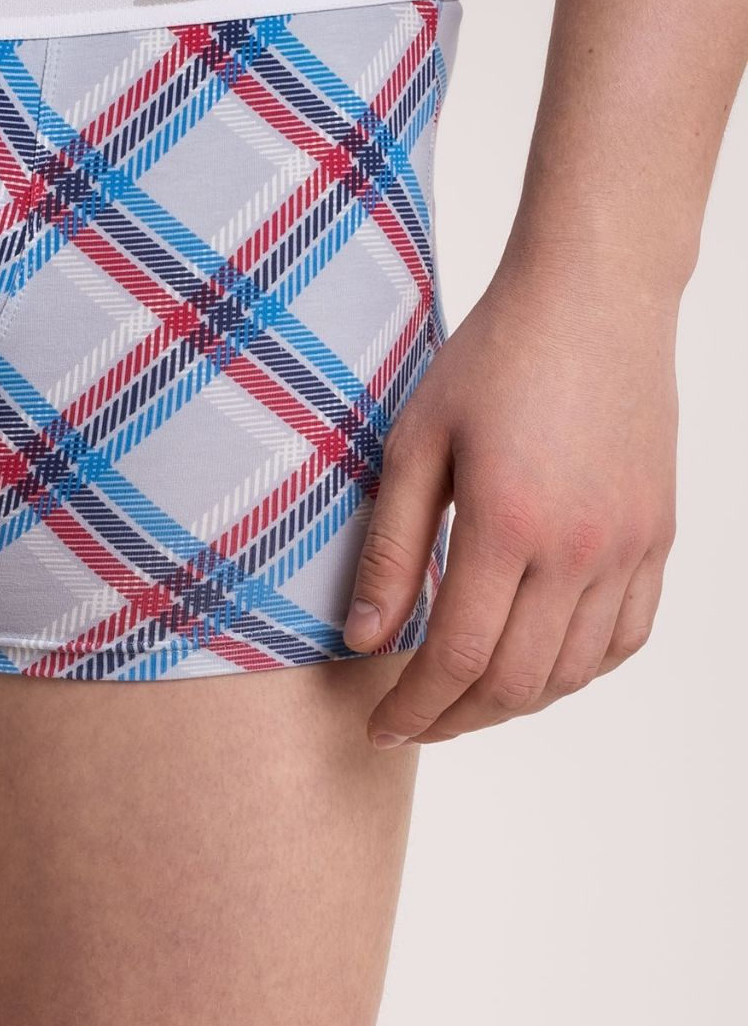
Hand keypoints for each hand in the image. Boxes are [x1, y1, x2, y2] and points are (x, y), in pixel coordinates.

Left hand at [344, 258, 676, 745]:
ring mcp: (631, 547)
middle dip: (456, 718)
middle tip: (410, 722)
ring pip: (576, 671)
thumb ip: (394, 549)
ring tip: (461, 699)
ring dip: (515, 702)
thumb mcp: (415, 442)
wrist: (595, 300)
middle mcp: (581, 549)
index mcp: (509, 524)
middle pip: (519, 681)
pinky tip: (536, 664)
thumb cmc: (492, 358)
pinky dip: (579, 670)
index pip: (459, 657)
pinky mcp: (658, 536)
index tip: (378, 725)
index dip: (415, 706)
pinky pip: (627, 636)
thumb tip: (366, 641)